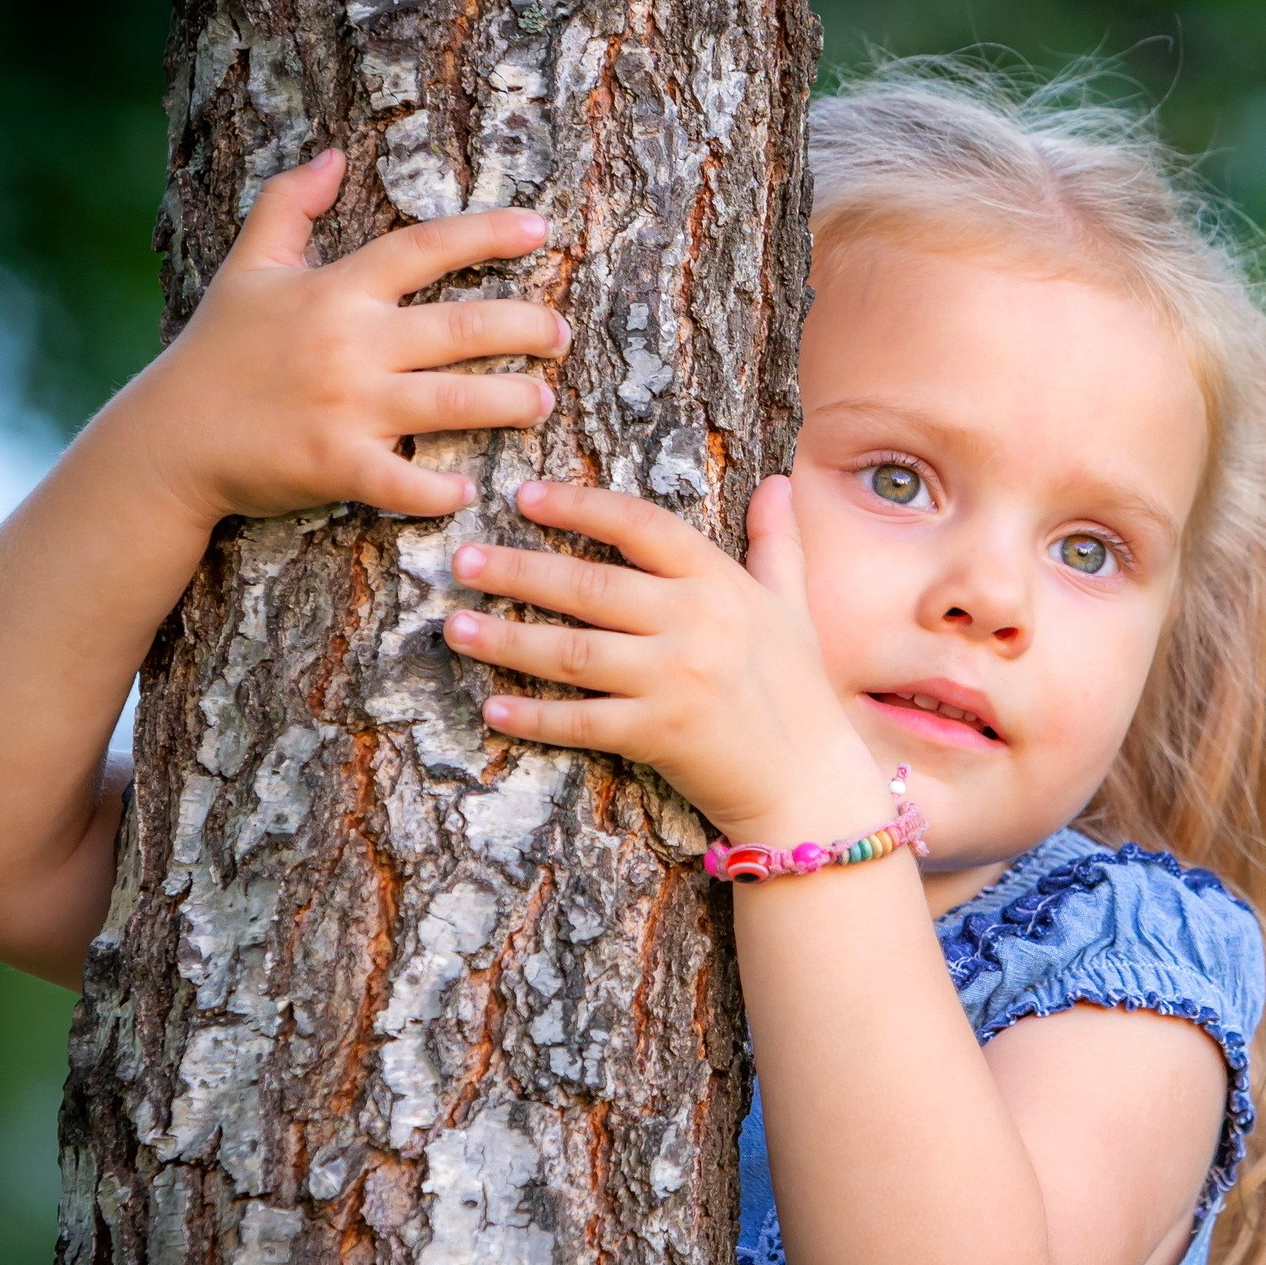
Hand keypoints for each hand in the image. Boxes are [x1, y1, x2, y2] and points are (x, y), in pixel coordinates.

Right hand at [107, 146, 569, 524]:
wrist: (168, 439)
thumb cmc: (215, 351)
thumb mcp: (247, 267)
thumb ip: (289, 206)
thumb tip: (331, 153)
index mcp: (335, 291)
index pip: (424, 248)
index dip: (486, 235)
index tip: (541, 229)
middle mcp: (348, 343)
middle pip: (460, 326)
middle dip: (524, 326)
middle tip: (562, 333)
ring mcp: (344, 407)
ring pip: (451, 401)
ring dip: (509, 401)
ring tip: (543, 400)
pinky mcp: (333, 465)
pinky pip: (402, 481)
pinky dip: (439, 490)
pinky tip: (473, 489)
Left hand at [441, 476, 888, 842]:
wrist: (810, 782)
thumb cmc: (798, 690)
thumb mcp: (792, 607)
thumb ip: (778, 543)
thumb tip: (781, 482)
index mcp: (720, 583)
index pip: (639, 527)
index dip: (579, 507)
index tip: (525, 496)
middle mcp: (696, 624)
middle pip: (589, 586)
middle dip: (517, 570)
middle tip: (462, 559)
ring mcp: (675, 681)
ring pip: (572, 652)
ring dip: (506, 639)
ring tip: (455, 626)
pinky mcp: (659, 735)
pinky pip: (581, 721)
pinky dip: (534, 716)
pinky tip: (492, 707)